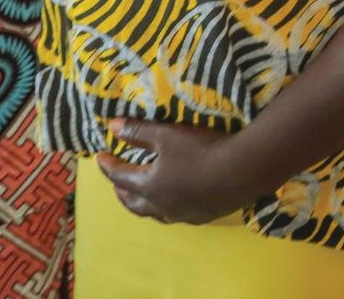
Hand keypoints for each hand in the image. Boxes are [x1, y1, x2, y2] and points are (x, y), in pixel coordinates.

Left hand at [97, 119, 264, 224]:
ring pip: (154, 213)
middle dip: (121, 190)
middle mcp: (161, 206)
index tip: (100, 156)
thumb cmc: (201, 150)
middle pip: (133, 202)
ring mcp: (183, 214)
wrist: (244, 170)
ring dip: (142, 203)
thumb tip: (111, 126)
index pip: (119, 177)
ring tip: (141, 195)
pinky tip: (174, 201)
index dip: (108, 165)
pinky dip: (166, 207)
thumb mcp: (167, 135)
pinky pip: (175, 215)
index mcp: (149, 186)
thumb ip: (139, 131)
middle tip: (117, 179)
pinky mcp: (203, 216)